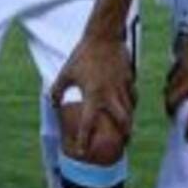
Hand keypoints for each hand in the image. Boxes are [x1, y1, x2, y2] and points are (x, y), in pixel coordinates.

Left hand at [51, 31, 135, 154]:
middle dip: (124, 136)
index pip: (88, 125)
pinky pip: (133, 96)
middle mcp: (110, 95)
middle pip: (122, 122)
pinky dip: (132, 103)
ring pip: (130, 110)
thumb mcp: (66, 73)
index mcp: (93, 96)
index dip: (84, 141)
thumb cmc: (83, 54)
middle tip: (123, 145)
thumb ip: (57, 91)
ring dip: (129, 122)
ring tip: (127, 130)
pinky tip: (130, 106)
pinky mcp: (129, 78)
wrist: (104, 35)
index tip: (82, 152)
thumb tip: (54, 103)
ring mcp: (122, 87)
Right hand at [165, 31, 187, 140]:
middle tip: (173, 115)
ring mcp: (185, 67)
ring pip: (169, 85)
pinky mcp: (182, 55)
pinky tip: (174, 80)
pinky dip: (171, 78)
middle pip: (172, 100)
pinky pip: (172, 70)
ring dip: (169, 95)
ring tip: (171, 100)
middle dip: (171, 111)